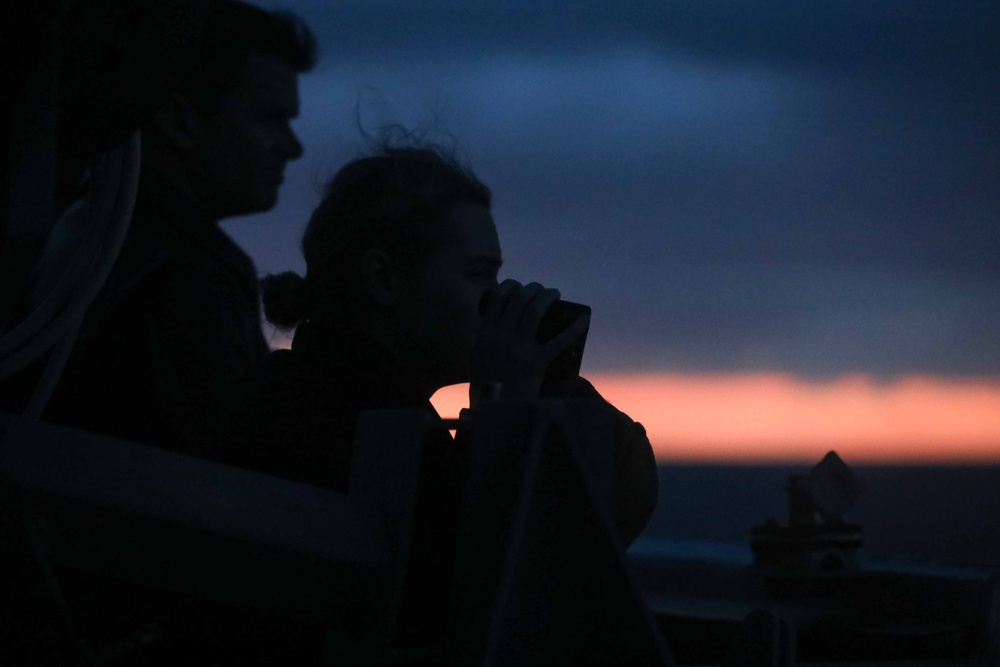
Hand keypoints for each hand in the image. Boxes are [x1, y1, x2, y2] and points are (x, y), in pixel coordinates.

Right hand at [470, 279, 589, 402]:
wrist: (496, 409)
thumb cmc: (487, 383)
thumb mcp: (476, 357)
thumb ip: (478, 340)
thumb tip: (479, 326)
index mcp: (486, 332)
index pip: (499, 296)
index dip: (512, 285)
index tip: (520, 288)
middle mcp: (501, 336)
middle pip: (520, 298)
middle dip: (534, 289)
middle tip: (543, 292)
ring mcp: (519, 348)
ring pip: (536, 309)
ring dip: (548, 296)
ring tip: (555, 295)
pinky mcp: (536, 362)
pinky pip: (559, 341)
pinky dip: (574, 328)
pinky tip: (584, 318)